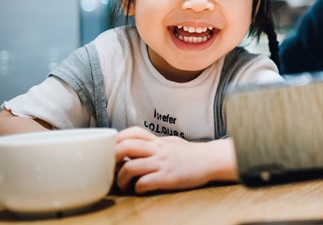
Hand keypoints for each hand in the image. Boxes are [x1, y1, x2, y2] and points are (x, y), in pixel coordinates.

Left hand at [115, 127, 236, 193]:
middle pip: (126, 146)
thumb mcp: (172, 143)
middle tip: (111, 168)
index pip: (133, 132)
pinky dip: (137, 189)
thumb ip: (155, 143)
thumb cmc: (191, 154)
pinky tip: (141, 190)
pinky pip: (144, 183)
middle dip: (112, 158)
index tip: (112, 150)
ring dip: (121, 179)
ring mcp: (162, 164)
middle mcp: (158, 150)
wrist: (211, 160)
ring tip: (125, 185)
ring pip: (130, 167)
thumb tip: (138, 146)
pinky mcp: (167, 178)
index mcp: (158, 141)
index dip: (118, 139)